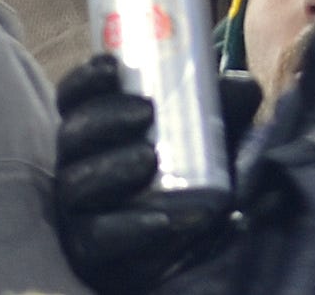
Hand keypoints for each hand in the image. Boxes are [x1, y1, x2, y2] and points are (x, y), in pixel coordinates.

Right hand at [50, 52, 238, 294]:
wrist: (185, 241)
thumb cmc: (189, 175)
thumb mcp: (208, 137)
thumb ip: (223, 109)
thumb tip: (242, 84)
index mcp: (93, 131)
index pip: (73, 99)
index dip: (84, 79)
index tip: (111, 66)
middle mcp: (76, 165)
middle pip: (72, 135)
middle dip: (103, 118)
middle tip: (144, 111)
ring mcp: (77, 209)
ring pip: (77, 183)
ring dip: (110, 167)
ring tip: (148, 158)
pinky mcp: (89, 249)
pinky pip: (97, 238)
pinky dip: (127, 227)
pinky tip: (160, 220)